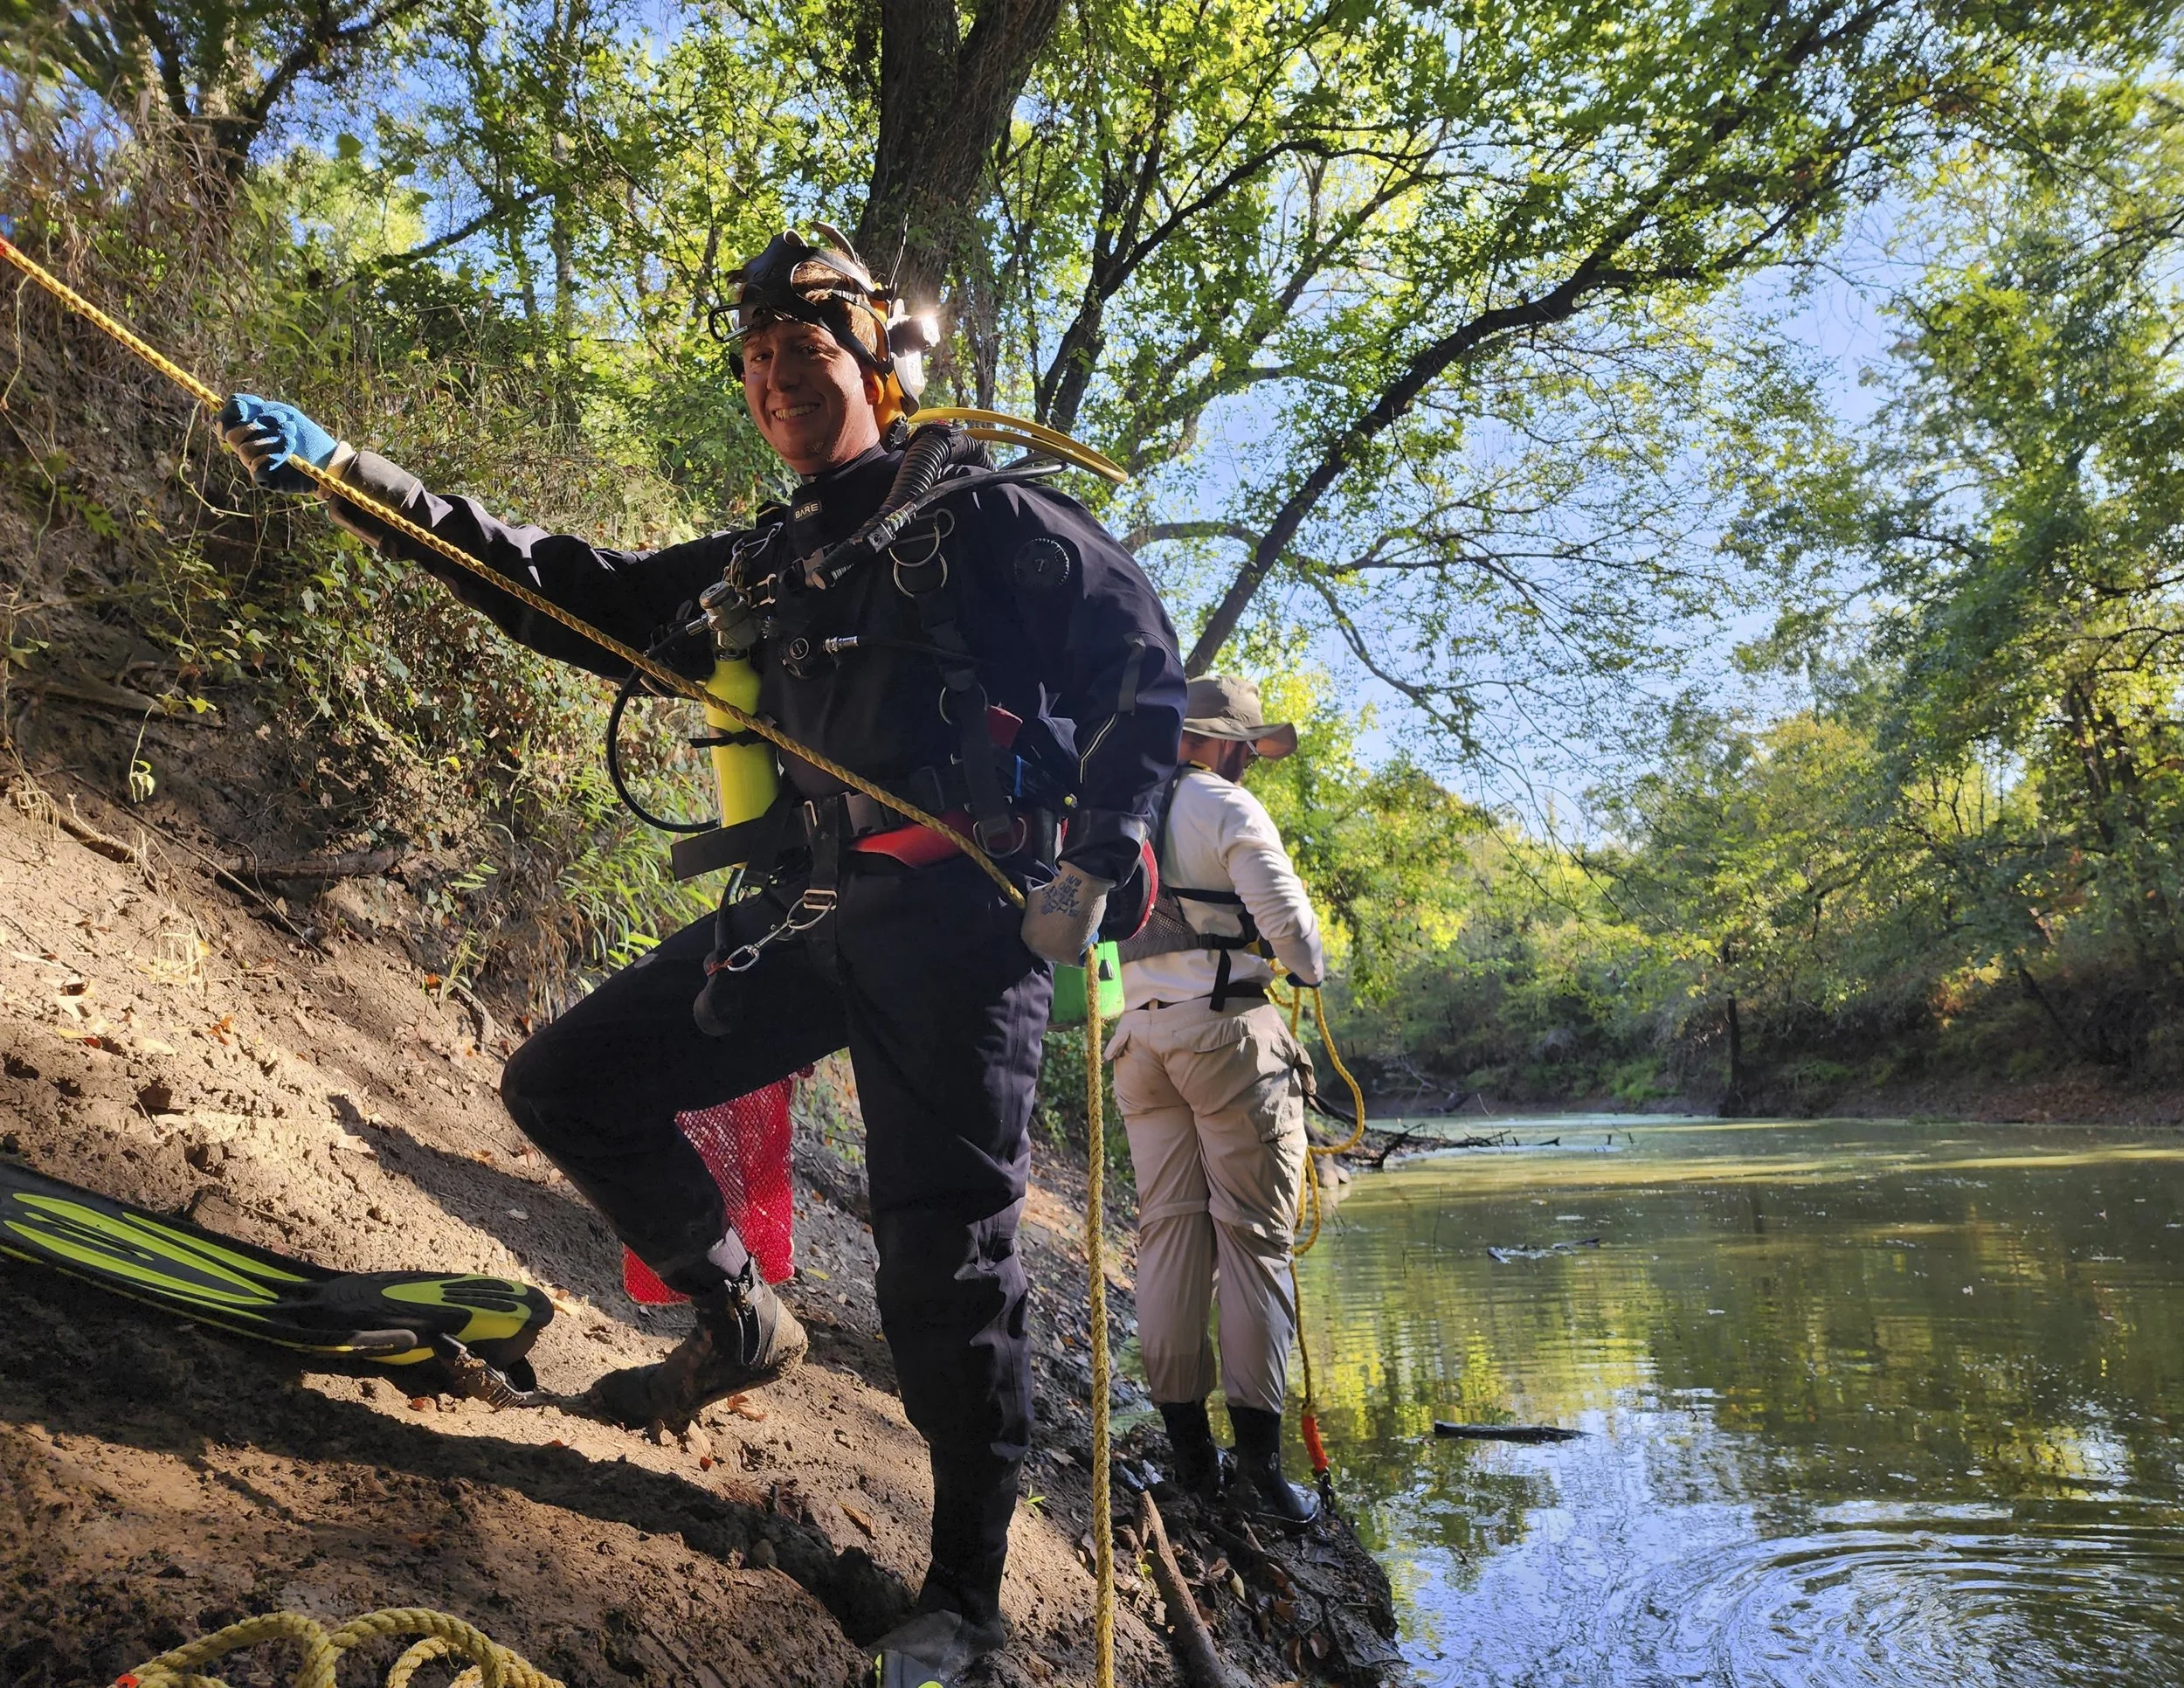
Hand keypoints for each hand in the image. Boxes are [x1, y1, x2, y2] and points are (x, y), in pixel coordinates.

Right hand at [218, 394, 340, 491]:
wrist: (328, 458)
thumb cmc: (306, 435)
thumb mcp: (282, 412)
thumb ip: (256, 405)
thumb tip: (234, 404)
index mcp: (248, 431)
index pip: (224, 424)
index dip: (227, 416)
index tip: (244, 409)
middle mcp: (248, 448)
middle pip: (233, 437)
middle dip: (258, 426)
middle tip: (284, 425)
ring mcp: (255, 465)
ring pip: (245, 451)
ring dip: (272, 440)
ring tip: (292, 439)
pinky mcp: (266, 480)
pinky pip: (256, 469)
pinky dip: (271, 458)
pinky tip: (288, 455)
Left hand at [1020, 860, 1111, 964]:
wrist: (1077, 892)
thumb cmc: (1055, 890)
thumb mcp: (1034, 899)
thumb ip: (1032, 911)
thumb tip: (1034, 914)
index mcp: (1027, 935)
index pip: (1034, 942)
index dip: (1045, 937)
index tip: (1054, 932)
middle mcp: (1038, 948)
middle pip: (1046, 952)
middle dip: (1055, 945)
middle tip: (1066, 935)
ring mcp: (1055, 954)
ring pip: (1062, 958)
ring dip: (1068, 950)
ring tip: (1077, 937)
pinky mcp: (1071, 957)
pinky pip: (1076, 961)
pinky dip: (1081, 955)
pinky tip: (1084, 945)